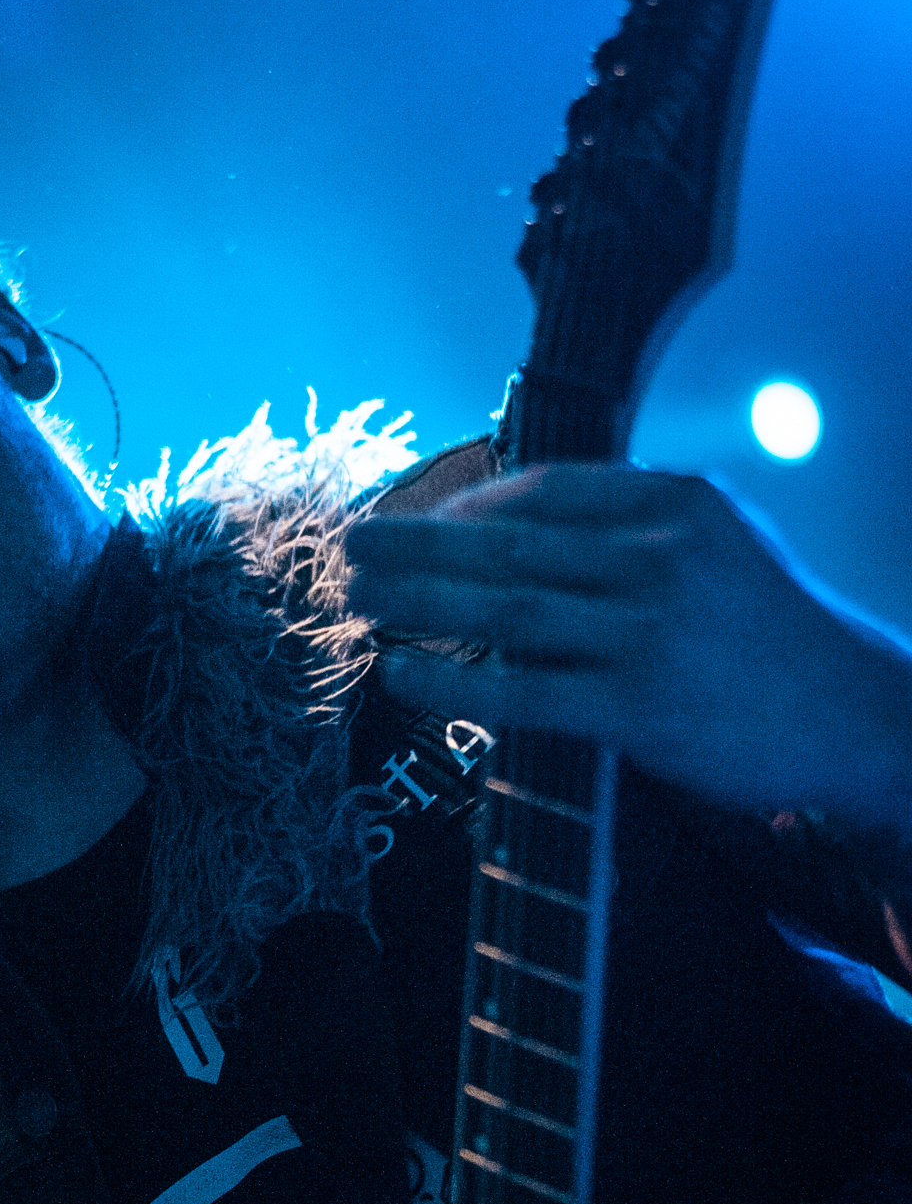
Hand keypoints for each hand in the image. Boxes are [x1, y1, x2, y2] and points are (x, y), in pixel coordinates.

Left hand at [347, 462, 911, 833]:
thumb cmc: (775, 633)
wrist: (856, 714)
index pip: (544, 488)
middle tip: (347, 544)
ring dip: (416, 602)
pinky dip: (452, 681)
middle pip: (506, 543)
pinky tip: (401, 674)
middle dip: (414, 544)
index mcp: (677, 501)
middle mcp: (659, 556)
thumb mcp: (724, 543)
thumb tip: (528, 521)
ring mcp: (649, 631)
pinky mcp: (640, 706)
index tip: (412, 520)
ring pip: (504, 608)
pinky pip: (522, 691)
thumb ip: (637, 524)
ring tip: (356, 598)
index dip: (464, 504)